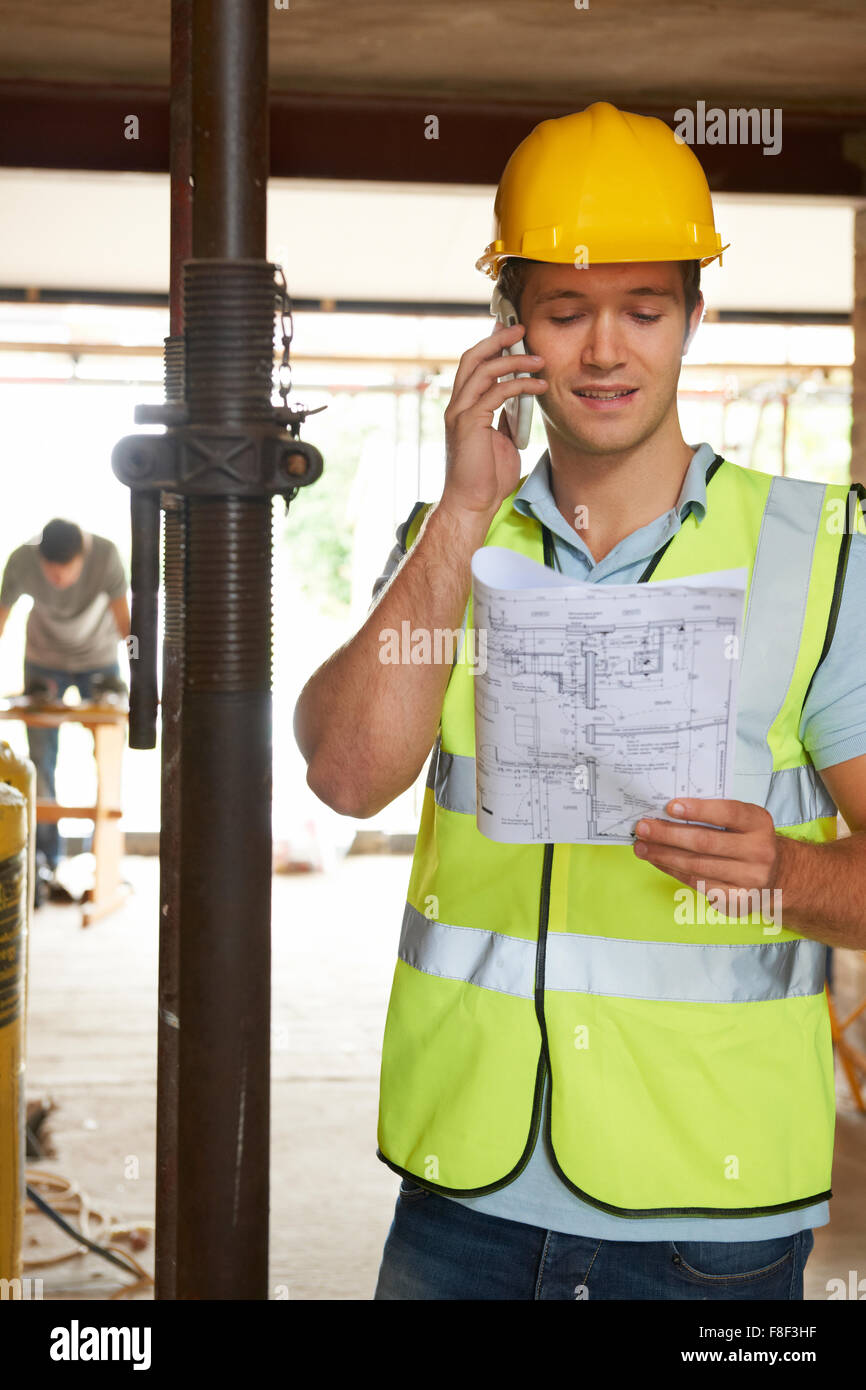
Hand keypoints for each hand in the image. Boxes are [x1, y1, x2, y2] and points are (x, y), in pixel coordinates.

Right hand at [441, 323, 546, 522]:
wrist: (473, 503)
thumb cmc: (487, 477)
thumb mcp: (501, 440)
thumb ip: (505, 417)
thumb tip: (519, 400)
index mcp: (464, 406)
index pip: (474, 365)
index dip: (492, 345)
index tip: (513, 333)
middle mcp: (457, 404)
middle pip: (473, 356)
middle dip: (497, 339)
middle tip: (522, 329)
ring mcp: (460, 412)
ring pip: (484, 369)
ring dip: (514, 360)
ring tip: (539, 360)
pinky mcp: (468, 423)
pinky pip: (495, 392)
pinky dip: (519, 385)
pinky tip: (538, 387)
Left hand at [632, 797, 790, 917]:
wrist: (777, 875)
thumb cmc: (748, 840)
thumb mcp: (743, 821)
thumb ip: (715, 815)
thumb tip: (667, 812)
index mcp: (759, 823)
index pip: (728, 813)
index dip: (698, 809)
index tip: (669, 806)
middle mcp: (759, 851)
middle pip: (705, 842)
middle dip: (668, 834)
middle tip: (642, 827)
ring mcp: (749, 878)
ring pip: (697, 865)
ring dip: (663, 855)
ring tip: (641, 846)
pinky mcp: (737, 900)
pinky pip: (697, 883)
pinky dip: (673, 870)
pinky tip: (658, 862)